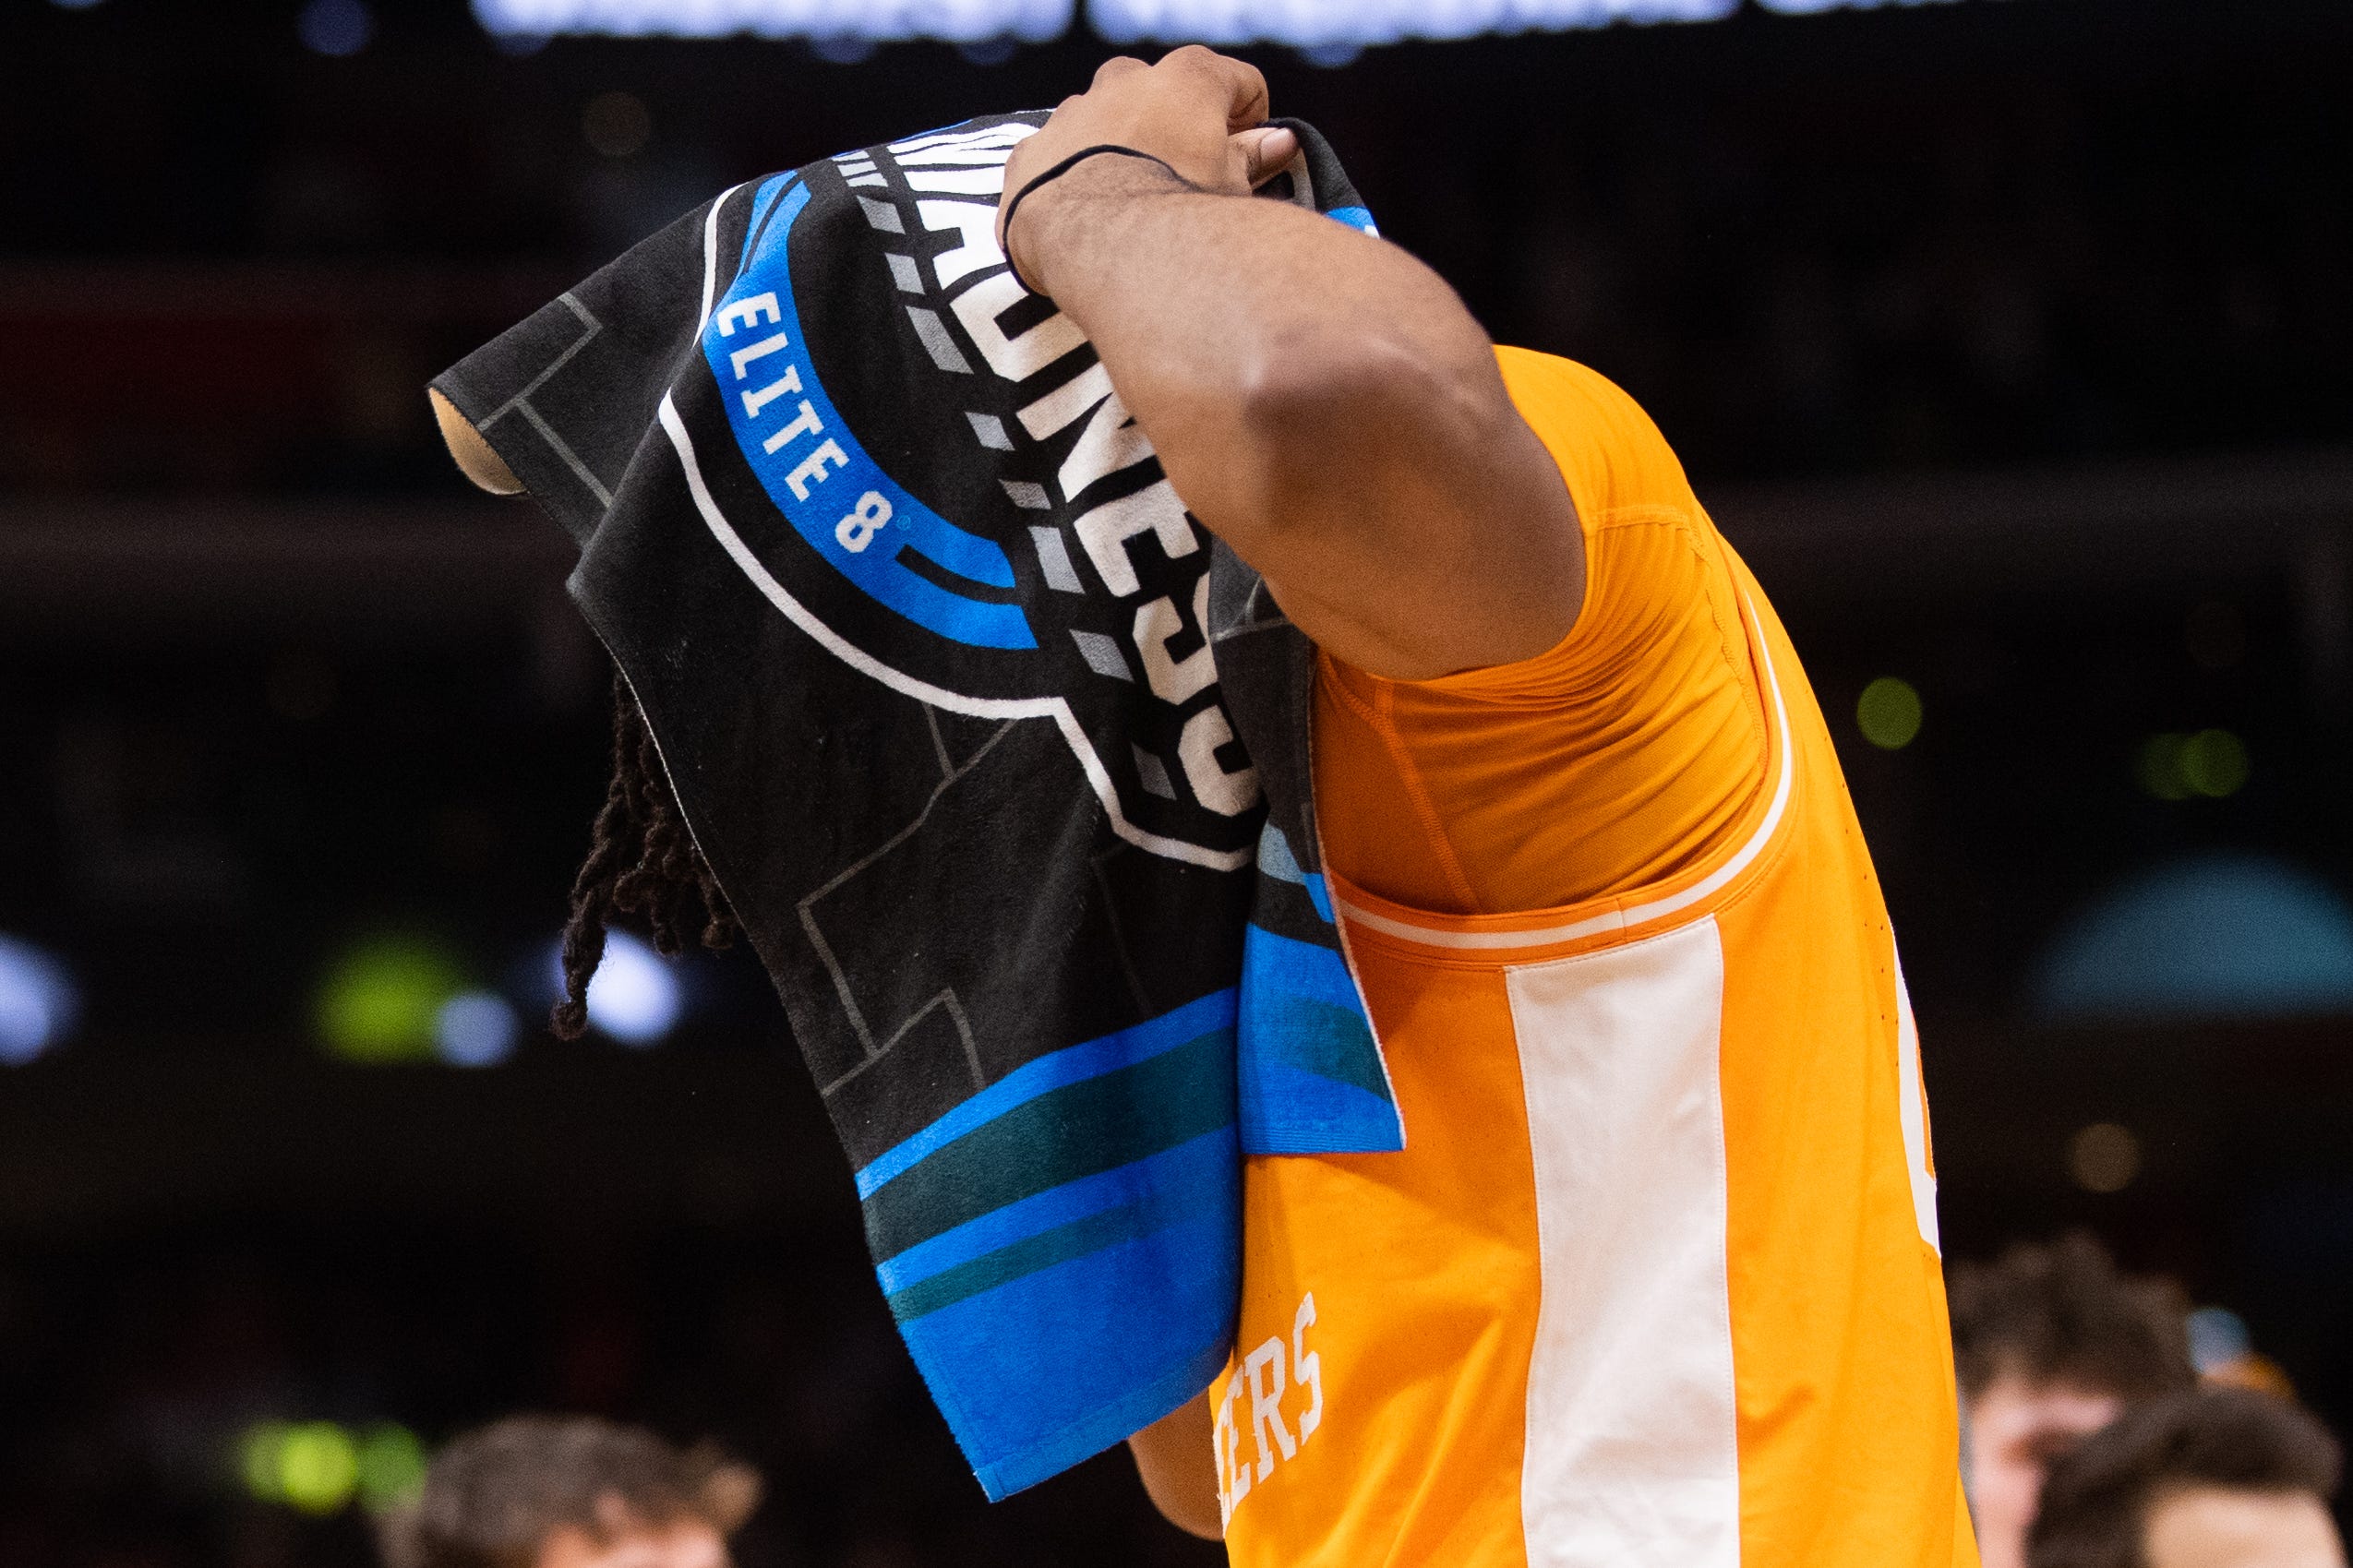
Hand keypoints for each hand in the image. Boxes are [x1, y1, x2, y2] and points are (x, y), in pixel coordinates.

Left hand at [998, 46, 1300, 291]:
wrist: (1091, 241)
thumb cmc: (1174, 211)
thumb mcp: (1231, 189)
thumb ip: (1254, 159)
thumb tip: (1283, 143)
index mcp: (1189, 78)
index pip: (1240, 84)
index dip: (1253, 122)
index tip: (1251, 158)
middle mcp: (1127, 80)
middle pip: (1168, 96)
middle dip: (1181, 132)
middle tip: (1188, 184)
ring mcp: (1074, 110)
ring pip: (1108, 121)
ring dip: (1123, 151)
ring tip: (1131, 207)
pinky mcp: (1031, 149)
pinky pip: (1059, 157)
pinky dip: (1073, 179)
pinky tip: (1085, 220)